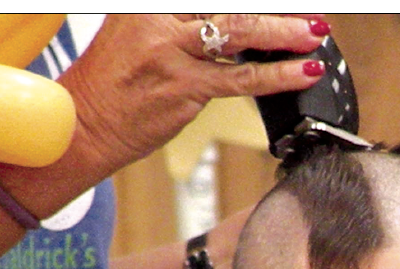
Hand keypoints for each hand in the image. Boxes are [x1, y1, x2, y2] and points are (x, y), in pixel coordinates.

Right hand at [60, 14, 330, 180]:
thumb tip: (231, 23)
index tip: (284, 1)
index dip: (251, 0)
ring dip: (285, 34)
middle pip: (231, 6)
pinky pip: (243, 80)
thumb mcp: (138, 31)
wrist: (85, 125)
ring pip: (240, 35)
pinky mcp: (185, 89)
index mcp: (148, 4)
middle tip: (311, 12)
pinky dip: (278, 76)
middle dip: (276, 9)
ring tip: (315, 36)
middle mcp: (159, 20)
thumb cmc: (114, 83)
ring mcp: (172, 54)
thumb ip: (181, 22)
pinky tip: (303, 72)